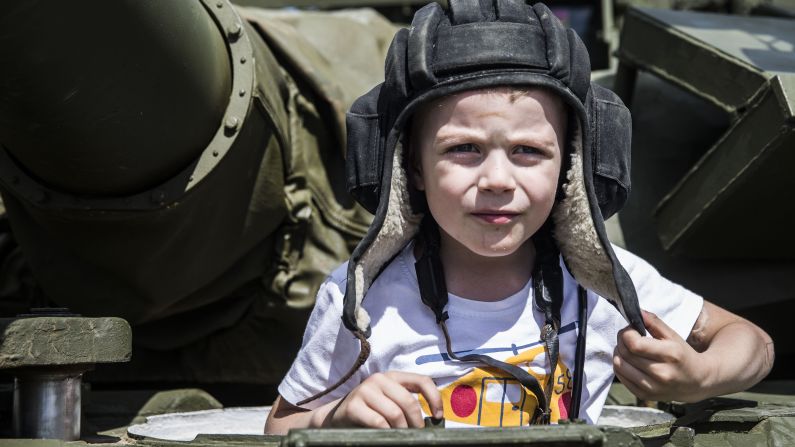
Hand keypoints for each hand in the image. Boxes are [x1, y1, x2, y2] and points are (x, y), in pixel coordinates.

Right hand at [319, 371, 442, 427]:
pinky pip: (378, 422)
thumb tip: (433, 420)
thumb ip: (406, 404)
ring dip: (401, 430)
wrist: (338, 417)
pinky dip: (386, 432)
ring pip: (395, 414)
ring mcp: (365, 391)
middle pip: (408, 402)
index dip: (434, 398)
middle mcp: (379, 379)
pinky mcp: (354, 405)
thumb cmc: (370, 411)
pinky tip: (385, 435)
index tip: (438, 417)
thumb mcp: (389, 402)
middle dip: (416, 422)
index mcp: (393, 376)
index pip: (422, 381)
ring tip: (400, 436)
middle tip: (416, 434)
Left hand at [613, 311, 710, 401]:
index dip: (626, 333)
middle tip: (627, 337)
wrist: (697, 381)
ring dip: (618, 353)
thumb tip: (636, 312)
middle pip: (625, 353)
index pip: (634, 344)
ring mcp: (652, 387)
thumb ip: (654, 322)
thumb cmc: (683, 355)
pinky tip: (630, 362)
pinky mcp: (645, 396)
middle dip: (621, 341)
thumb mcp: (673, 335)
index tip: (631, 329)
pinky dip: (620, 367)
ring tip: (628, 349)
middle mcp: (661, 373)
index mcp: (670, 354)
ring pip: (619, 366)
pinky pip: (621, 378)